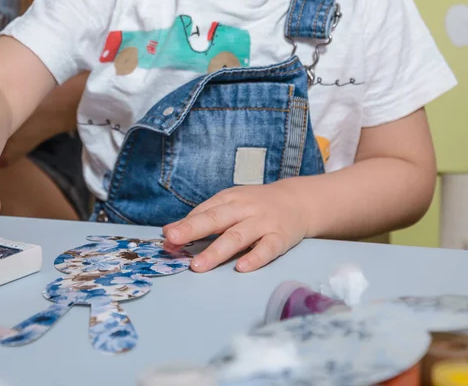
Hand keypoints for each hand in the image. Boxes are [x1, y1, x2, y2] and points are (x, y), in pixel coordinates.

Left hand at [162, 182, 308, 272]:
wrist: (300, 201)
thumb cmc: (257, 205)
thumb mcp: (231, 204)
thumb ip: (203, 216)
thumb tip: (169, 231)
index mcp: (230, 199)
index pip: (204, 211)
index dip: (184, 225)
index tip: (166, 238)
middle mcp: (245, 209)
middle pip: (216, 219)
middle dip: (193, 230)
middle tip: (173, 241)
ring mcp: (263, 223)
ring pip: (238, 236)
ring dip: (216, 251)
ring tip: (198, 265)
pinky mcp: (281, 237)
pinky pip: (268, 248)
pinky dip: (255, 258)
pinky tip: (241, 268)